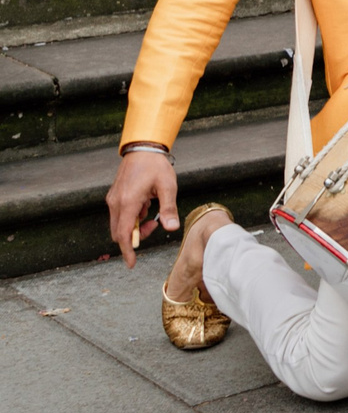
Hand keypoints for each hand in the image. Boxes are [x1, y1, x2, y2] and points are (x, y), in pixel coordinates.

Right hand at [105, 149, 177, 268]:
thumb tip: (171, 228)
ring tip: (153, 212)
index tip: (131, 264)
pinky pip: (120, 215)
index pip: (124, 234)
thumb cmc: (156, 166)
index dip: (127, 251)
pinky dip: (132, 217)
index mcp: (128, 203)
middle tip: (155, 226)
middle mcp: (116, 203)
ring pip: (119, 224)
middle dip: (136, 236)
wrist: (142, 148)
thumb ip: (168, 209)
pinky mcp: (114, 196)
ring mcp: (113, 200)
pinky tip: (146, 205)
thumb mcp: (167, 187)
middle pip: (120, 232)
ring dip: (135, 226)